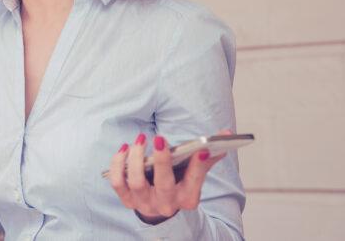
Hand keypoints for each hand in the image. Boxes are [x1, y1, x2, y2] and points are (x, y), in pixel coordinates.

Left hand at [108, 129, 230, 223]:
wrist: (161, 209)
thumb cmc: (179, 185)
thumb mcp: (194, 176)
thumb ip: (207, 157)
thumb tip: (226, 135)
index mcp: (188, 198)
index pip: (195, 180)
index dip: (199, 164)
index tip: (202, 148)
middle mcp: (167, 203)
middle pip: (164, 183)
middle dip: (162, 160)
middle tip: (160, 138)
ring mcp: (146, 203)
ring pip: (137, 182)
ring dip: (136, 158)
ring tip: (140, 139)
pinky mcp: (128, 200)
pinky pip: (118, 183)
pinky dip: (118, 165)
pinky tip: (124, 148)